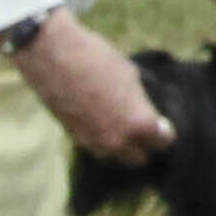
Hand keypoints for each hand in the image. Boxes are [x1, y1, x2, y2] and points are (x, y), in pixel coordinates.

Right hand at [17, 11, 170, 160]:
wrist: (52, 57)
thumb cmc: (97, 59)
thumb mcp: (130, 75)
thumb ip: (138, 101)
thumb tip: (138, 107)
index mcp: (139, 123)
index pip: (162, 141)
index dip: (163, 130)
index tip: (161, 122)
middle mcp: (117, 140)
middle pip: (138, 158)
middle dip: (142, 144)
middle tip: (141, 127)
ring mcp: (93, 141)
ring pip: (114, 155)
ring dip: (119, 144)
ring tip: (118, 124)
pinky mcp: (73, 137)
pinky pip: (94, 145)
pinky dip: (100, 137)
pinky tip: (98, 119)